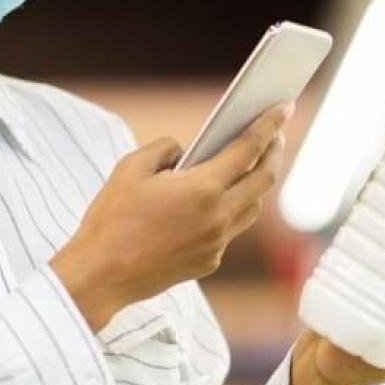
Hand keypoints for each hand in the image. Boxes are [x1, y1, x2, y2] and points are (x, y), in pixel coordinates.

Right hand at [51, 105, 289, 330]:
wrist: (101, 276)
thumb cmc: (112, 221)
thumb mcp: (130, 168)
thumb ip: (164, 149)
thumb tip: (185, 153)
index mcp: (202, 189)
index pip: (248, 150)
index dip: (269, 126)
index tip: (283, 108)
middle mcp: (218, 217)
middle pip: (263, 180)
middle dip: (273, 152)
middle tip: (274, 136)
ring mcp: (217, 242)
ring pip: (251, 207)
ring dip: (255, 184)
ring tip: (250, 166)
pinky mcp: (210, 261)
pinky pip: (230, 230)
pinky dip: (229, 211)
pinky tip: (216, 202)